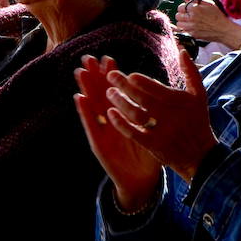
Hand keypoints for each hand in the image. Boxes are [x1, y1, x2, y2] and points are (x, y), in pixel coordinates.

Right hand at [74, 55, 162, 210]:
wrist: (142, 181)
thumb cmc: (148, 155)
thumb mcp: (152, 130)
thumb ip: (152, 111)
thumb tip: (160, 90)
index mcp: (123, 116)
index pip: (115, 91)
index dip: (110, 76)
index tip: (108, 59)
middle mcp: (110, 121)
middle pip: (100, 94)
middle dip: (94, 76)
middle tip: (89, 58)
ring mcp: (103, 132)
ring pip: (92, 106)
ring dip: (85, 88)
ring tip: (80, 72)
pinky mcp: (99, 144)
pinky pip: (91, 126)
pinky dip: (85, 112)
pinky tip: (80, 98)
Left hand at [95, 51, 217, 183]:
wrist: (201, 156)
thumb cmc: (197, 121)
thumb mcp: (199, 95)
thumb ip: (190, 72)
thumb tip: (182, 49)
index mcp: (180, 101)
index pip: (156, 88)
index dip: (140, 80)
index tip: (128, 74)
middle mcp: (171, 116)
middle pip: (142, 98)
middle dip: (124, 86)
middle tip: (111, 76)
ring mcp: (161, 132)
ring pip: (135, 114)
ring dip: (120, 102)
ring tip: (108, 92)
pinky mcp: (154, 146)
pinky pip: (133, 132)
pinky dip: (121, 122)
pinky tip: (110, 113)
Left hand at [175, 0, 240, 48]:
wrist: (223, 30)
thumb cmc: (217, 16)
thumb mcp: (209, 4)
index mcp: (195, 8)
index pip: (180, 7)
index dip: (184, 7)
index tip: (188, 9)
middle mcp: (191, 17)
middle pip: (178, 15)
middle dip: (182, 15)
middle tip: (188, 15)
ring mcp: (191, 27)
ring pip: (179, 24)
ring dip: (183, 22)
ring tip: (190, 22)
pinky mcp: (192, 34)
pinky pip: (183, 31)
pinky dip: (185, 29)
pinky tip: (192, 27)